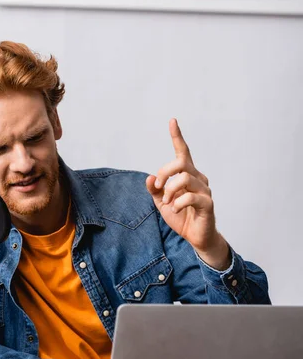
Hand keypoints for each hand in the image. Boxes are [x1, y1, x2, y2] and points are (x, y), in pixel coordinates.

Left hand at [146, 119, 228, 268]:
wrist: (195, 237)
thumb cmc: (180, 217)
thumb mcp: (161, 203)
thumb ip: (154, 190)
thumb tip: (150, 178)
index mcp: (187, 175)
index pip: (182, 151)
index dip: (177, 136)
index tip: (172, 121)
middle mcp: (198, 178)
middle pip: (180, 162)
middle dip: (165, 173)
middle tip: (158, 188)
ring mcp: (204, 190)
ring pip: (184, 178)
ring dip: (170, 191)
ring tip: (168, 203)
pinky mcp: (207, 203)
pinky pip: (190, 196)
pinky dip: (178, 203)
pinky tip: (175, 209)